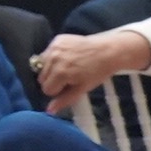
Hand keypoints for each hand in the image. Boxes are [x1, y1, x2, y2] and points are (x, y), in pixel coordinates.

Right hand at [33, 29, 150, 108]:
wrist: (108, 51)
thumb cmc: (97, 72)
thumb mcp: (82, 89)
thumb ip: (64, 100)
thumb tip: (49, 111)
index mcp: (60, 73)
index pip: (46, 89)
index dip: (58, 91)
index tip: (69, 86)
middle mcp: (53, 59)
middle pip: (42, 78)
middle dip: (53, 80)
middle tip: (68, 77)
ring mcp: (54, 47)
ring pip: (42, 66)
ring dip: (51, 69)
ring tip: (67, 67)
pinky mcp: (56, 40)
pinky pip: (47, 53)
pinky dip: (54, 57)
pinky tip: (67, 57)